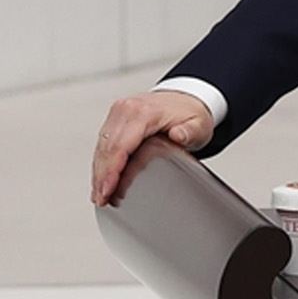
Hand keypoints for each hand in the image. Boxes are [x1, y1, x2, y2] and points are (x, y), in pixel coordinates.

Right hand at [91, 91, 214, 205]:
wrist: (186, 100)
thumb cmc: (190, 113)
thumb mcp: (198, 125)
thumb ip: (190, 131)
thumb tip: (179, 135)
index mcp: (145, 112)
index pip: (121, 145)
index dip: (112, 170)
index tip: (108, 189)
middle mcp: (127, 109)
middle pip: (107, 148)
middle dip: (102, 176)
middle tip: (101, 199)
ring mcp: (119, 112)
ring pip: (101, 146)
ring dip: (98, 171)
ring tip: (99, 194)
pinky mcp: (115, 118)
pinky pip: (103, 142)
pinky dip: (101, 162)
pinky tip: (101, 177)